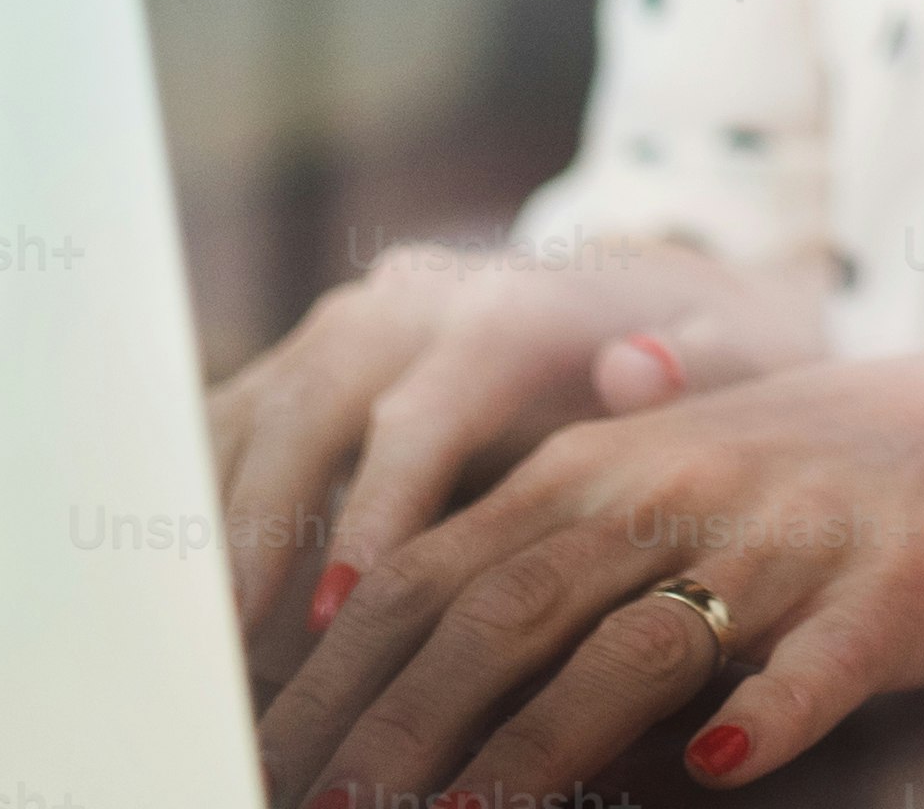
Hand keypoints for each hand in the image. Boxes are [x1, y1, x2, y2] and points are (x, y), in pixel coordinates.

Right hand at [209, 234, 830, 686]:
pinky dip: (201, 501)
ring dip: (216, 514)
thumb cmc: (704, 351)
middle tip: (234, 633)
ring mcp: (349, 324)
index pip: (422, 407)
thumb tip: (640, 366)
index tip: (346, 607)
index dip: (378, 507)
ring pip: (255, 405)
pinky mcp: (310, 360)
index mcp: (508, 305)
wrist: (660, 291)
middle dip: (266, 518)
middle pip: (312, 399)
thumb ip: (700, 361)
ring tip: (198, 631)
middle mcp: (412, 301)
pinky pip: (234, 423)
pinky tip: (188, 591)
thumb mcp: (735, 351)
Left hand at [253, 346, 923, 808]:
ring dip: (541, 744)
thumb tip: (361, 649)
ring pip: (642, 642)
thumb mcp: (645, 498)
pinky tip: (720, 766)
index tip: (261, 765)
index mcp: (596, 468)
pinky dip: (768, 708)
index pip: (431, 572)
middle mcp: (677, 490)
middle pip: (506, 610)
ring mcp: (787, 538)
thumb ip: (525, 563)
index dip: (337, 675)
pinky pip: (824, 655)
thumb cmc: (790, 492)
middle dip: (401, 729)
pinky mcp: (894, 590)